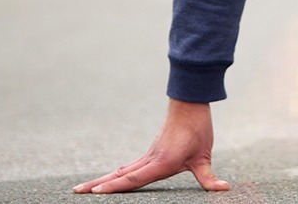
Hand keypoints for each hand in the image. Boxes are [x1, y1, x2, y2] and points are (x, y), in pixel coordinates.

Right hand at [73, 99, 228, 193]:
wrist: (190, 104)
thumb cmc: (197, 129)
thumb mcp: (204, 156)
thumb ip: (208, 177)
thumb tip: (223, 189)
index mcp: (161, 162)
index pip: (133, 179)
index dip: (114, 187)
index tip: (94, 193)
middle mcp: (150, 159)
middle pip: (118, 176)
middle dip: (97, 186)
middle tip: (74, 192)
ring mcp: (148, 155)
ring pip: (121, 171)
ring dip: (102, 180)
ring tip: (82, 189)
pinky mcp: (150, 152)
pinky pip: (129, 166)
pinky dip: (116, 175)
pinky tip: (110, 178)